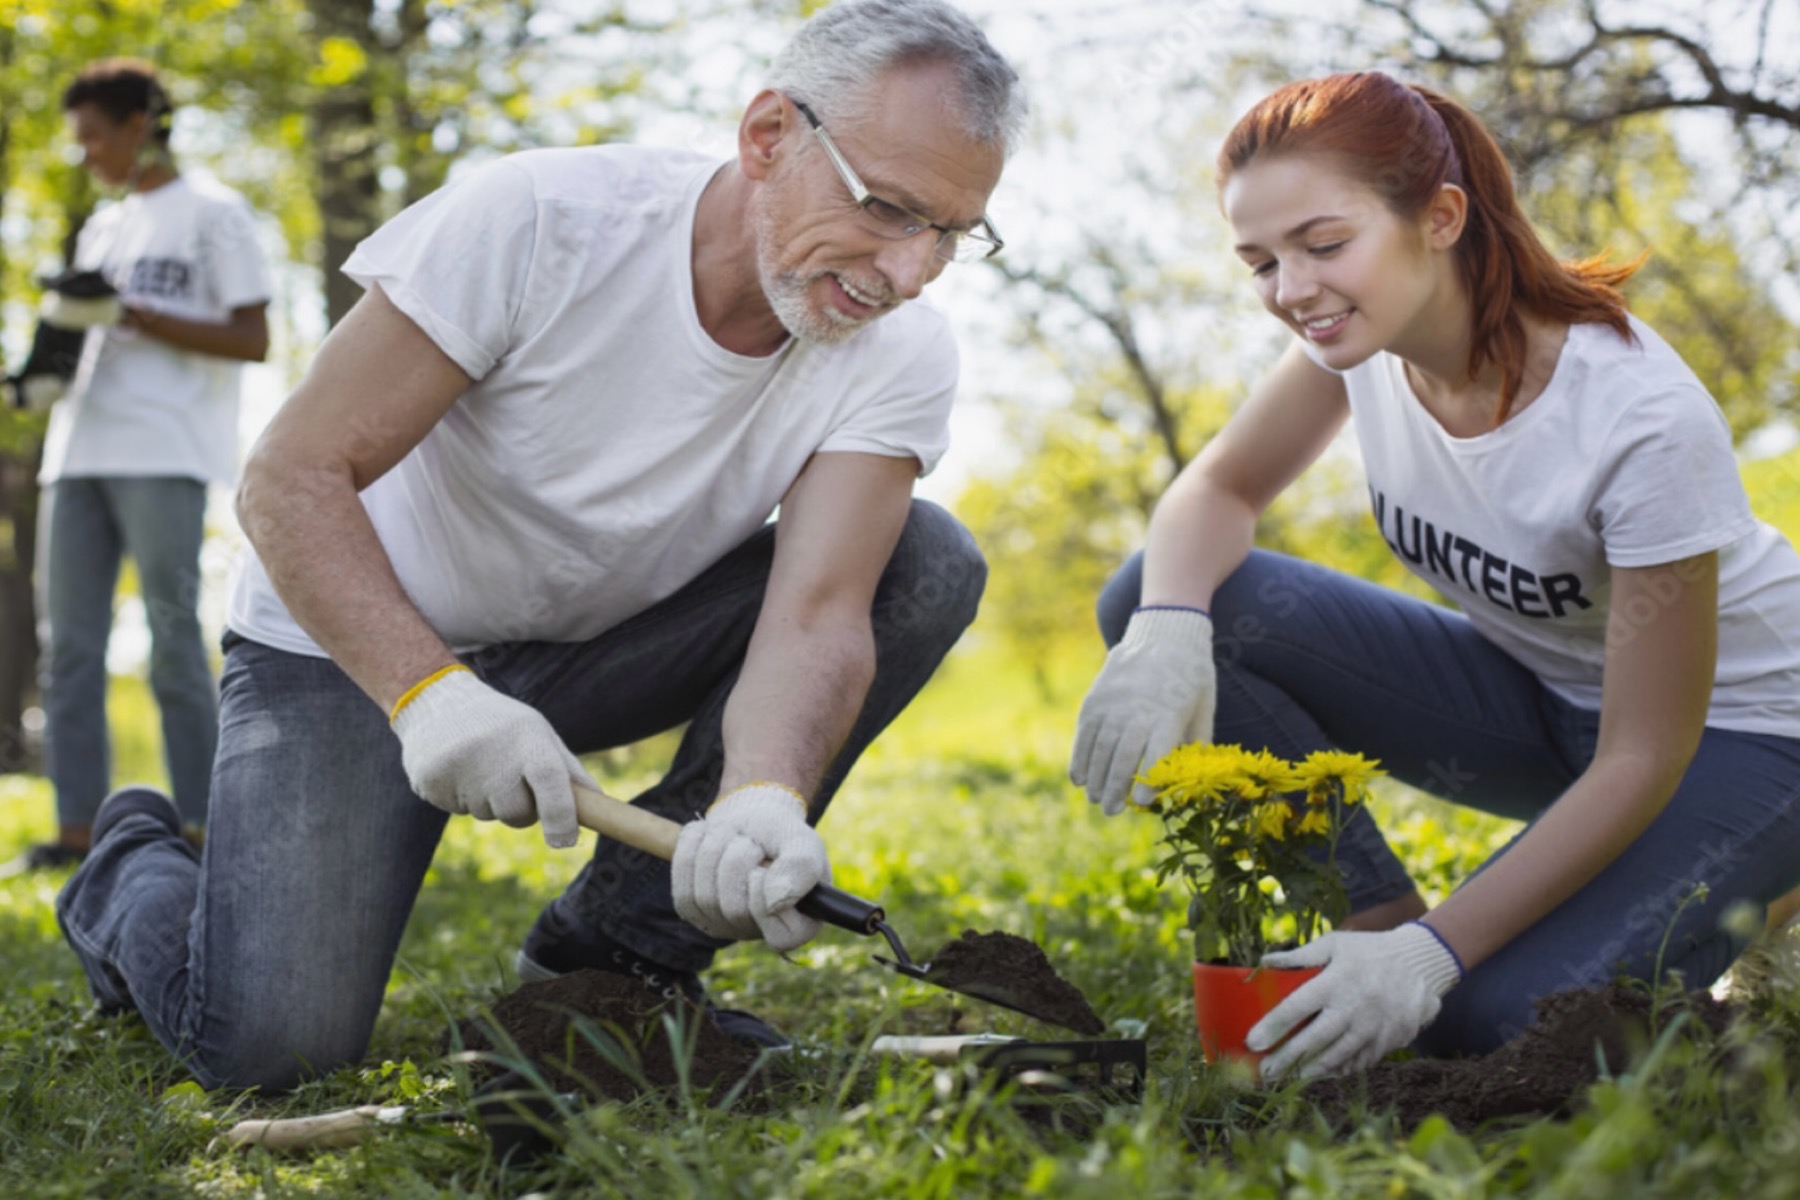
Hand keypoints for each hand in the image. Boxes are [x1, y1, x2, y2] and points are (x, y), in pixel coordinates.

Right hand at [390, 666, 589, 847]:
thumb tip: (599, 805)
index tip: (565, 841)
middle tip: (509, 780)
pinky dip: (461, 798)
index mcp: (527, 736)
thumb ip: (568, 771)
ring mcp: (458, 766)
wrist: (438, 702)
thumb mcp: (538, 734)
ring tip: (479, 766)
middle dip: (520, 810)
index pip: (551, 781)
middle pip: (517, 813)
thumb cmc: (502, 724)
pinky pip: (457, 809)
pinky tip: (457, 769)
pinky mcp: (430, 779)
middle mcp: (493, 751)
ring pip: (487, 814)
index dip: (562, 816)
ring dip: (488, 801)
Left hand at [672, 783, 829, 951]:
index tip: (767, 862)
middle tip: (750, 841)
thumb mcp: (802, 840)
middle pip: (734, 908)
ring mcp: (722, 925)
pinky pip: (681, 887)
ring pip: (704, 896)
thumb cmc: (781, 834)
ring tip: (732, 837)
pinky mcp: (693, 911)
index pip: (780, 935)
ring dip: (715, 849)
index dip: (766, 892)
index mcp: (797, 926)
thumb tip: (775, 902)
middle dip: (738, 858)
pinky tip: (708, 839)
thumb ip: (801, 868)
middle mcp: (757, 932)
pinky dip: (692, 851)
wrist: (750, 819)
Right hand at [1069, 606, 1215, 814]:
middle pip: (1123, 755)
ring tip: (1096, 800)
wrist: (1164, 633)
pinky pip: (1084, 732)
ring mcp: (1114, 703)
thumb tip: (1189, 779)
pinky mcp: (1096, 698)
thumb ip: (1196, 742)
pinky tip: (1078, 778)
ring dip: (1095, 777)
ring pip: (1100, 747)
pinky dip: (1079, 757)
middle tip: (1111, 811)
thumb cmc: (1191, 675)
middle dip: (1115, 788)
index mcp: (1169, 713)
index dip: (1147, 780)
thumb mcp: (1204, 706)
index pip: (1155, 753)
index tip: (1141, 804)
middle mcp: (1138, 709)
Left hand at [1248, 922, 1463, 1080]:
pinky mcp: (1388, 1041)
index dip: (1273, 1026)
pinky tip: (1319, 1075)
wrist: (1420, 964)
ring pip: (1336, 1057)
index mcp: (1336, 981)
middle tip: (1264, 1072)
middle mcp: (1354, 1008)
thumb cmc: (1369, 951)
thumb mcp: (1335, 944)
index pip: (1297, 1007)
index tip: (1252, 1042)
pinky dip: (1338, 1070)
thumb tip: (1264, 963)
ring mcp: (1373, 1028)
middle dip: (1286, 1059)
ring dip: (1309, 1072)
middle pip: (1314, 1040)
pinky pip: (1358, 1062)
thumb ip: (1300, 956)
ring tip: (1286, 1080)